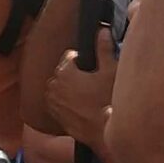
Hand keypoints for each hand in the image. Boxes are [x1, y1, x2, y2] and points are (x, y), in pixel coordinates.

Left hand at [44, 31, 116, 150]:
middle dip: (75, 73)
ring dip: (69, 87)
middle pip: (64, 71)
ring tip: (87, 94)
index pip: (71, 56)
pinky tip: (81, 106)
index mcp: (64, 71)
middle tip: (93, 81)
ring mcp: (53, 102)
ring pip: (60, 87)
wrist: (105, 132)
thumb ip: (104, 48)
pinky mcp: (55, 116)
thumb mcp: (111, 70)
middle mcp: (54, 85)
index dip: (85, 60)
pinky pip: (58, 102)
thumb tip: (102, 30)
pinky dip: (66, 101)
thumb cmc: (108, 101)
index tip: (95, 68)